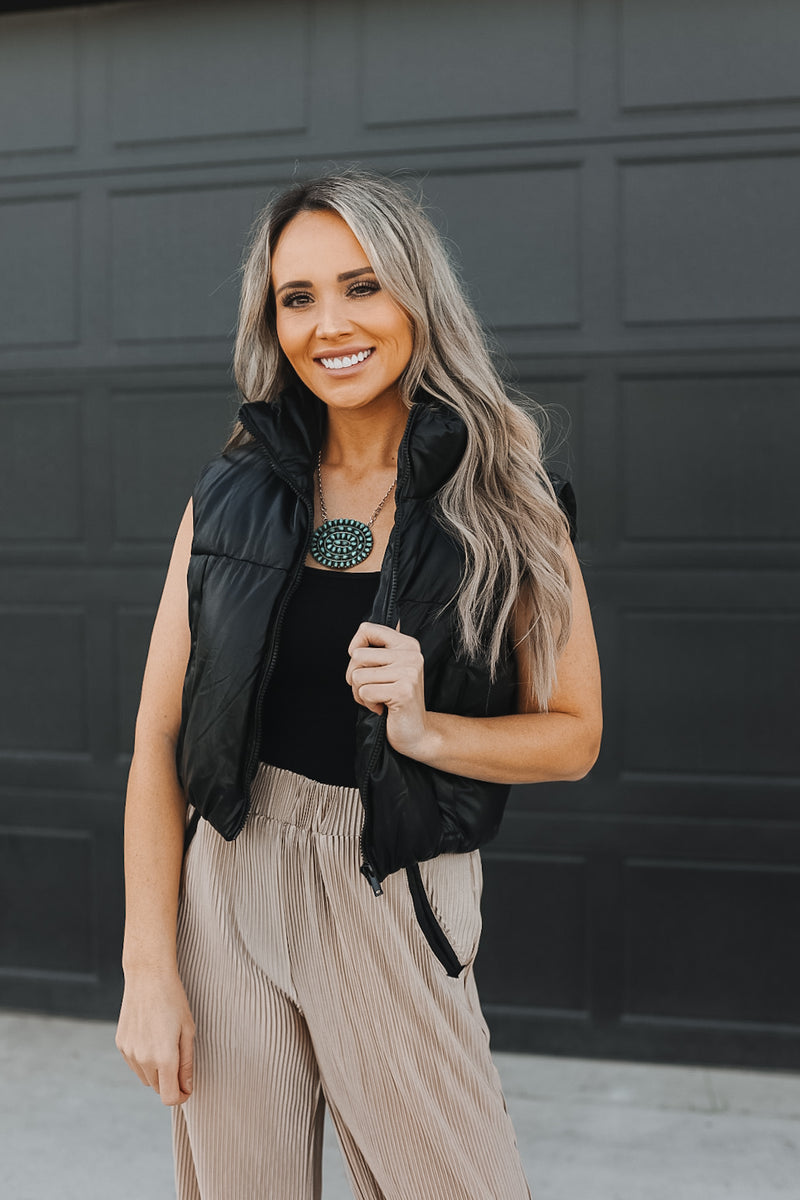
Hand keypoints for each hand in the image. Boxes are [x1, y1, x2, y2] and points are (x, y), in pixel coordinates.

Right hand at [115, 968, 194, 1105]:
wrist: (148, 977)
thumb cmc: (173, 1000)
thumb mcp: (188, 1030)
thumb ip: (187, 1064)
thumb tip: (187, 1088)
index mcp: (164, 1057)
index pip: (170, 1097)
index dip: (181, 1096)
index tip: (187, 1088)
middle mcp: (143, 1059)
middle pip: (158, 1088)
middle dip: (170, 1080)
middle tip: (180, 1057)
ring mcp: (129, 1053)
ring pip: (146, 1078)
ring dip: (157, 1071)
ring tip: (165, 1043)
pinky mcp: (121, 1044)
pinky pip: (135, 1064)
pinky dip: (144, 1059)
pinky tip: (151, 1036)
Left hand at [346, 620, 430, 759]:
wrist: (416, 732)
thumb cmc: (395, 700)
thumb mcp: (387, 670)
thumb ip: (376, 652)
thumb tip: (359, 637)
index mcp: (407, 645)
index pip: (367, 629)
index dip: (355, 647)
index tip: (363, 664)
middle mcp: (411, 655)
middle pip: (357, 655)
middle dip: (355, 677)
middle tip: (372, 689)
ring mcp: (409, 673)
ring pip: (357, 676)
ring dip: (361, 693)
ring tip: (378, 699)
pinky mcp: (403, 691)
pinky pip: (365, 692)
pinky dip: (368, 704)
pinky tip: (383, 708)